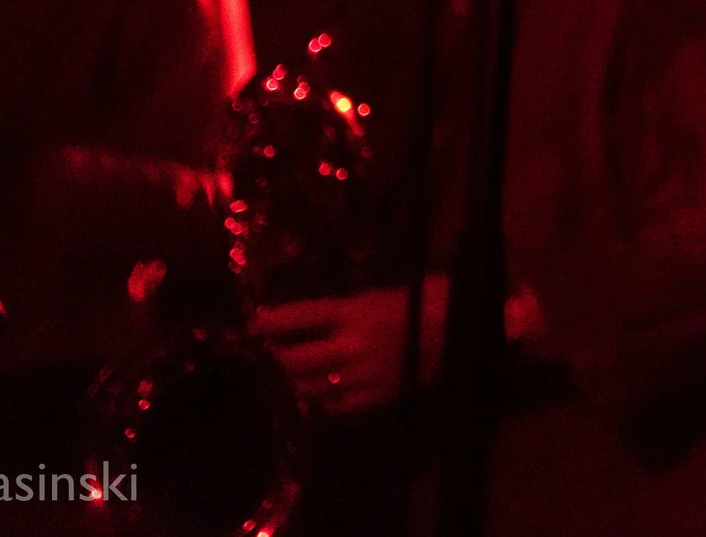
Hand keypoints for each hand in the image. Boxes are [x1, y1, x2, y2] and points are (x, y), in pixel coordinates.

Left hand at [252, 278, 445, 418]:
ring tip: (282, 377)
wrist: (454, 332)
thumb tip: (299, 324)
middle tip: (261, 356)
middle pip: (294, 360)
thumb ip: (338, 313)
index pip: (300, 318)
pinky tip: (313, 395)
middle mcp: (351, 347)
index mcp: (354, 313)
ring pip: (307, 387)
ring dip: (292, 382)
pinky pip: (331, 407)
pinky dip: (318, 401)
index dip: (271, 323)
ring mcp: (359, 377)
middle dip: (273, 359)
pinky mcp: (370, 401)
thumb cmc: (414, 305)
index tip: (252, 325)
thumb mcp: (372, 298)